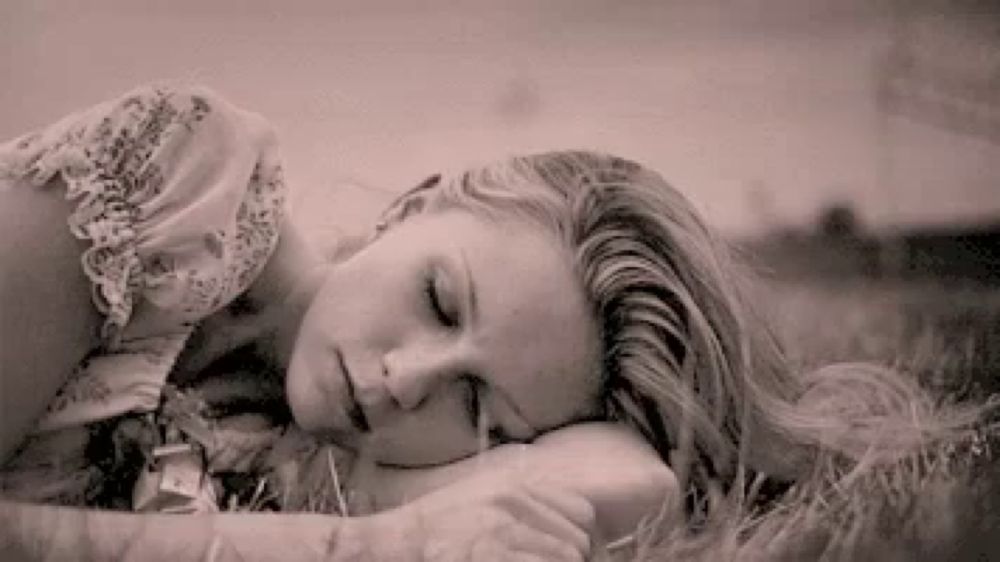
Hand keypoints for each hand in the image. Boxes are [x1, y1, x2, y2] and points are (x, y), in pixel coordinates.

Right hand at [361, 469, 595, 561]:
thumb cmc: (433, 528)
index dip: (578, 539)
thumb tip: (569, 529)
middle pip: (577, 541)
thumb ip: (522, 505)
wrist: (391, 543)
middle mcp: (513, 501)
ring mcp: (501, 529)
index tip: (567, 555)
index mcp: (514, 485)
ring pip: (567, 557)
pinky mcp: (490, 553)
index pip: (581, 512)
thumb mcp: (480, 499)